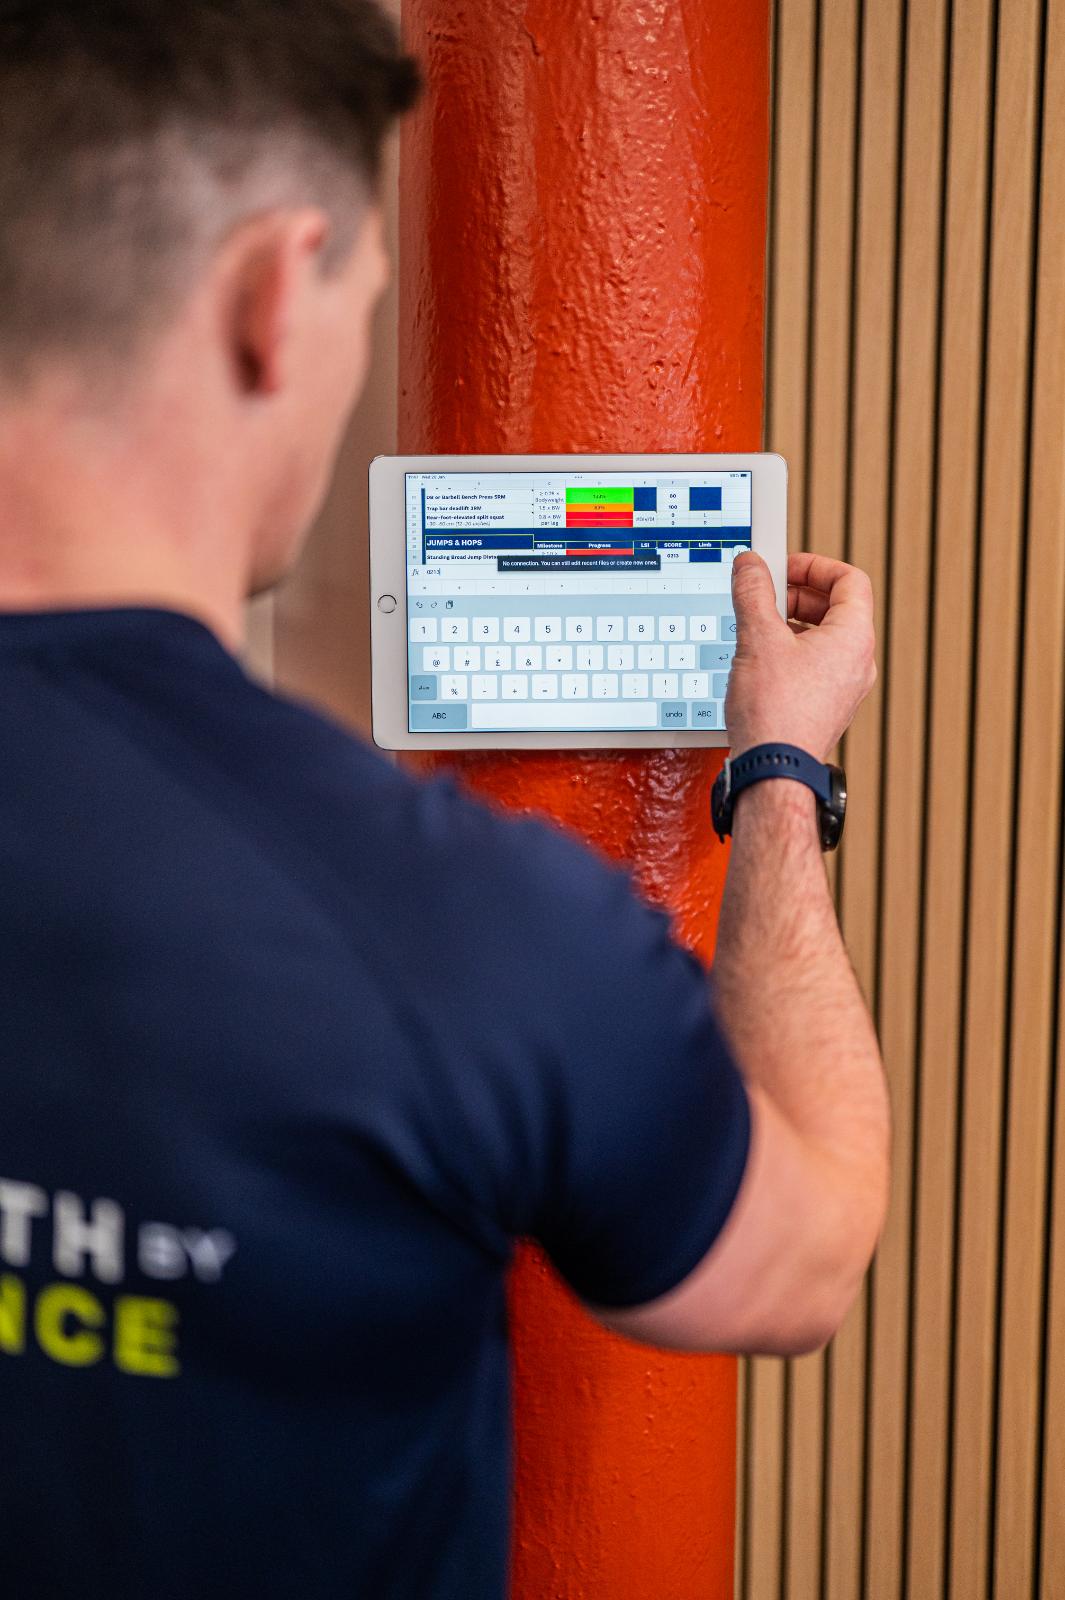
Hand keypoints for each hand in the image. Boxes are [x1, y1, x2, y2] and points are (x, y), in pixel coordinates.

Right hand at [724, 551, 876, 760]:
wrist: (773, 772)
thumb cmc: (776, 713)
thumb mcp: (757, 638)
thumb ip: (753, 593)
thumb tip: (750, 565)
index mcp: (854, 638)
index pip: (850, 580)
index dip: (816, 565)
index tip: (784, 567)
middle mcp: (857, 664)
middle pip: (836, 608)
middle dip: (797, 595)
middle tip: (764, 594)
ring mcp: (844, 689)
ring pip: (823, 639)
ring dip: (790, 625)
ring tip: (756, 629)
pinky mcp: (825, 709)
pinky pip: (814, 667)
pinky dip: (789, 654)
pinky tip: (758, 663)